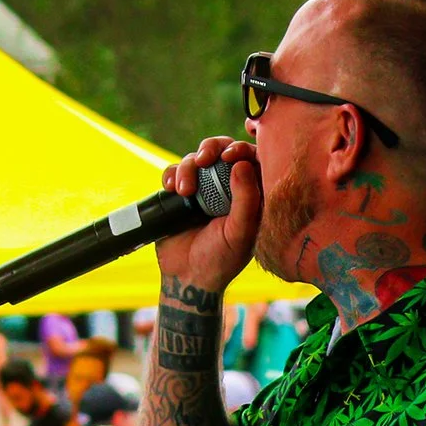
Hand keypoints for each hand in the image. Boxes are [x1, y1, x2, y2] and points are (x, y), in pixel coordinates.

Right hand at [154, 137, 262, 293]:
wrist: (187, 278)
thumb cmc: (220, 259)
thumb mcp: (239, 232)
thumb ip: (246, 200)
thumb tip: (242, 163)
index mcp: (250, 196)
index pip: (253, 159)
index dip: (243, 149)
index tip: (230, 156)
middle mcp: (228, 188)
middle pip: (223, 150)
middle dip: (213, 147)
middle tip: (205, 158)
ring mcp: (203, 189)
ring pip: (196, 159)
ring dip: (188, 167)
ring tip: (183, 190)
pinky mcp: (180, 194)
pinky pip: (175, 172)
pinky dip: (171, 174)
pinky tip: (172, 189)